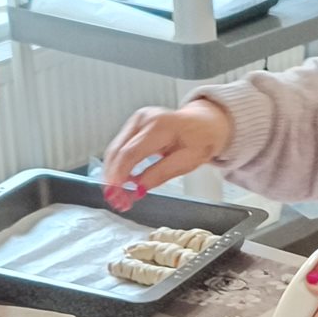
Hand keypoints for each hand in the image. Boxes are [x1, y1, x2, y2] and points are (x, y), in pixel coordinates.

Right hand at [102, 101, 233, 207]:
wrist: (205, 123)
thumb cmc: (200, 139)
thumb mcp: (188, 161)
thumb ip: (162, 174)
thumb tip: (138, 188)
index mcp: (160, 126)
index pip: (130, 153)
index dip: (119, 175)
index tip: (115, 193)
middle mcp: (144, 118)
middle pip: (118, 150)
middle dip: (112, 177)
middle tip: (114, 198)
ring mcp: (137, 119)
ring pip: (115, 149)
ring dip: (112, 173)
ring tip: (116, 194)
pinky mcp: (134, 124)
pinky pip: (119, 146)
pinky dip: (117, 165)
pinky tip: (120, 180)